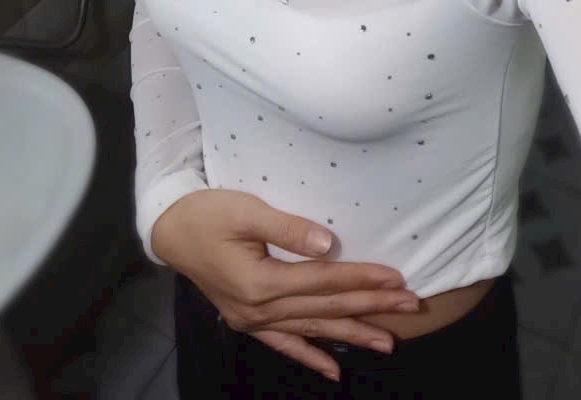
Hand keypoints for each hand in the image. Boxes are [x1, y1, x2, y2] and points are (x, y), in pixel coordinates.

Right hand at [151, 188, 420, 380]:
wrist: (170, 230)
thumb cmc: (209, 213)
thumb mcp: (246, 211)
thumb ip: (288, 229)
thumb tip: (331, 245)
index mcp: (260, 283)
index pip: (324, 281)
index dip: (363, 279)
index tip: (397, 279)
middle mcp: (259, 310)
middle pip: (325, 308)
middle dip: (370, 307)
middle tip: (410, 307)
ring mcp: (252, 321)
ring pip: (312, 329)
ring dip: (352, 334)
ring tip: (389, 341)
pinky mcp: (247, 321)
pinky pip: (284, 343)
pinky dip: (310, 355)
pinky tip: (333, 370)